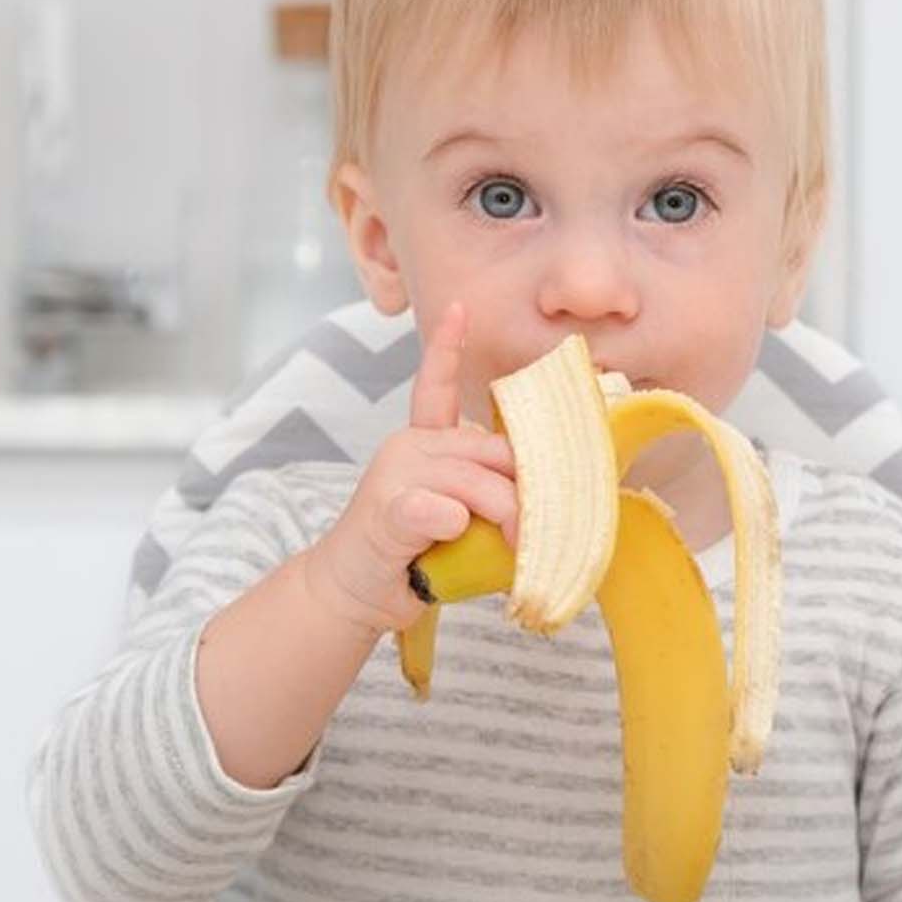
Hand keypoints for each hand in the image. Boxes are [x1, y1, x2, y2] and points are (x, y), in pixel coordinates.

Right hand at [300, 301, 517, 633]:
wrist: (352, 593)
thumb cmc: (414, 557)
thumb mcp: (461, 518)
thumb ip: (491, 496)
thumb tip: (549, 497)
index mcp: (423, 444)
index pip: (434, 389)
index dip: (446, 348)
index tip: (460, 308)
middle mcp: (407, 448)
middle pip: (489, 450)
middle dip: (525, 489)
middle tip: (541, 529)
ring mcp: (394, 475)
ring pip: (474, 479)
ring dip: (505, 514)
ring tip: (516, 547)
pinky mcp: (386, 509)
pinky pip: (437, 506)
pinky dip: (453, 523)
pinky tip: (450, 534)